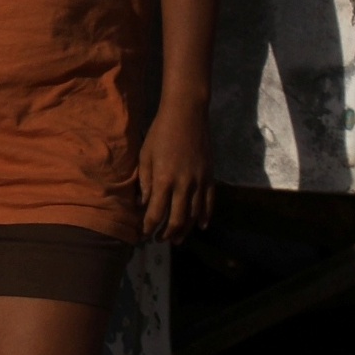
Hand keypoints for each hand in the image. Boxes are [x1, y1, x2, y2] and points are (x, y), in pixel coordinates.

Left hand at [138, 101, 214, 242]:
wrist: (187, 114)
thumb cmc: (161, 133)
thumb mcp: (146, 156)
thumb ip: (145, 182)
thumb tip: (144, 204)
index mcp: (164, 180)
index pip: (156, 213)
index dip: (149, 227)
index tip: (144, 234)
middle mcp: (183, 185)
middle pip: (177, 219)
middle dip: (167, 234)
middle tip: (159, 240)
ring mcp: (199, 182)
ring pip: (195, 215)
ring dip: (186, 230)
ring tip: (177, 239)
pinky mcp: (210, 177)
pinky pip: (210, 203)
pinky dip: (206, 217)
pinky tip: (202, 226)